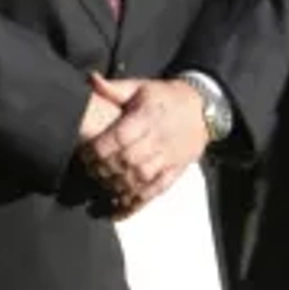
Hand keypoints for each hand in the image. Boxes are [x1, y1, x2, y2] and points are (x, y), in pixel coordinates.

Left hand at [81, 75, 207, 214]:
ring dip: (118, 186)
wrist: (204, 107)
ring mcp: (169, 157)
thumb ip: (114, 89)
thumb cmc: (165, 96)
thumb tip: (91, 79)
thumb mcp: (140, 87)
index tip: (84, 154)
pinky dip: (137, 202)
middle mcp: (158, 139)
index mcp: (147, 117)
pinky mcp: (176, 170)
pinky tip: (119, 210)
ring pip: (141, 178)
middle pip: (128, 160)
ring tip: (102, 186)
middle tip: (89, 171)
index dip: (99, 149)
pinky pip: (157, 190)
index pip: (119, 138)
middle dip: (105, 169)